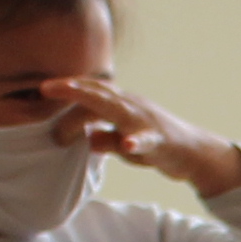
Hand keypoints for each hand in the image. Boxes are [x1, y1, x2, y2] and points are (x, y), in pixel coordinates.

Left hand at [33, 72, 240, 194]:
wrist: (198, 154)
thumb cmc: (158, 146)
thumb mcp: (126, 143)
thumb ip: (106, 138)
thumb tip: (87, 139)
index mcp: (123, 105)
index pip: (93, 92)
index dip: (69, 88)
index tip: (43, 88)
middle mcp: (133, 106)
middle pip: (100, 93)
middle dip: (73, 88)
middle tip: (45, 87)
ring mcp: (147, 121)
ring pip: (117, 108)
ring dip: (93, 102)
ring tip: (73, 97)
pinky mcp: (160, 140)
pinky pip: (146, 139)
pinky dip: (135, 140)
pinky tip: (126, 143)